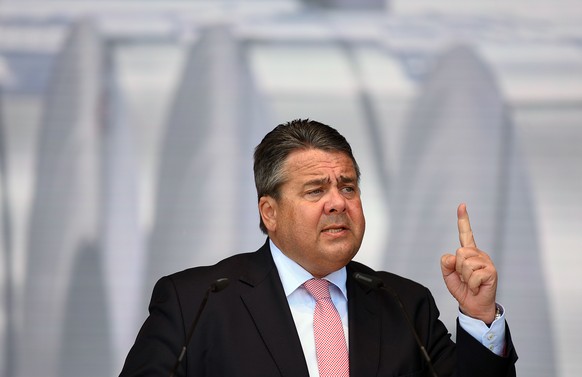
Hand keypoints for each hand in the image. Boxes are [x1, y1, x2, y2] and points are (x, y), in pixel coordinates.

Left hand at [441, 203, 497, 323]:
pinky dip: (471, 284)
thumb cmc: (462, 289)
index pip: (466, 233)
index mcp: (468, 253)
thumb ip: (446, 263)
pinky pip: (473, 275)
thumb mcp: (448, 275)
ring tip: (471, 282)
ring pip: (466, 263)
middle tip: (465, 278)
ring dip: (465, 277)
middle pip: (460, 253)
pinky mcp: (491, 271)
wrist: (473, 305)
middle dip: (458, 268)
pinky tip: (477, 287)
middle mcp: (479, 254)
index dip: (463, 219)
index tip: (462, 205)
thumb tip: (454, 256)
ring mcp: (486, 262)